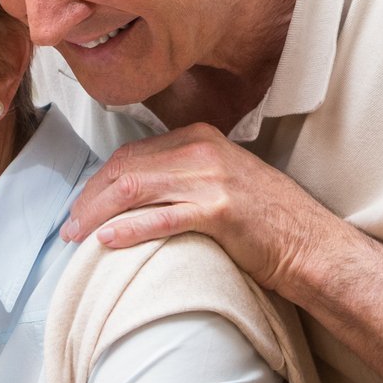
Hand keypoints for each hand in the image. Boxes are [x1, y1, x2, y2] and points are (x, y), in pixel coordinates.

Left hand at [62, 123, 343, 297]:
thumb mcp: (222, 182)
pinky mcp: (219, 209)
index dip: (99, 182)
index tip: (81, 207)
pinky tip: (107, 240)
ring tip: (77, 236)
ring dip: (97, 213)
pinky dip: (129, 228)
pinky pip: (161, 217)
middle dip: (90, 198)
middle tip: (69, 227)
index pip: (132, 154)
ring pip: (135, 189)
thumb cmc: (267, 222)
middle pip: (126, 168)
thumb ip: (183, 177)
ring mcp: (211, 178)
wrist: (312, 244)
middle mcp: (202, 151)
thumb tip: (135, 192)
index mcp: (200, 138)